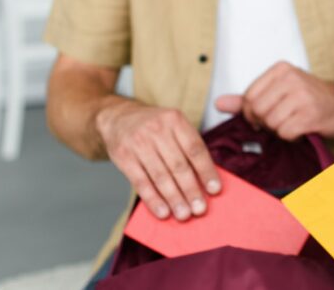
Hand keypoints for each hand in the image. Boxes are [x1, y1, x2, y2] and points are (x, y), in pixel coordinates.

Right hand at [95, 98, 220, 220]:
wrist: (119, 118)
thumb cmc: (154, 127)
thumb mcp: (173, 125)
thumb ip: (187, 147)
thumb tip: (205, 180)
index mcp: (175, 120)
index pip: (195, 149)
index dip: (206, 171)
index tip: (215, 190)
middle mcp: (157, 129)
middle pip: (178, 165)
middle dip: (191, 190)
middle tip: (200, 209)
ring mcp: (139, 143)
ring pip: (160, 176)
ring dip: (174, 198)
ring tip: (184, 215)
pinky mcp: (123, 157)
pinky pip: (141, 182)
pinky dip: (153, 199)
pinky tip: (163, 212)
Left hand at [214, 61, 333, 139]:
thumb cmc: (308, 97)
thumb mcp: (278, 91)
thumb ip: (248, 98)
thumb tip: (220, 104)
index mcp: (281, 69)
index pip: (249, 96)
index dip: (252, 113)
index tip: (263, 116)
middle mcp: (292, 79)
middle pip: (259, 110)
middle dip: (265, 122)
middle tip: (280, 121)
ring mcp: (303, 96)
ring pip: (272, 123)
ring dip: (279, 130)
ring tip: (292, 123)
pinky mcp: (311, 114)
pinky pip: (286, 132)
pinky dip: (291, 136)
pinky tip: (301, 129)